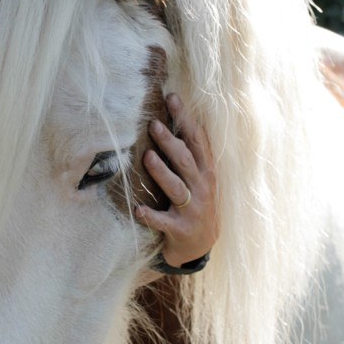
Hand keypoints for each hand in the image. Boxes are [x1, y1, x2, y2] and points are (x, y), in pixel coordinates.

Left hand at [134, 93, 218, 267]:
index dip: (185, 118)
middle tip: (153, 125)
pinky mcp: (180, 228)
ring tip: (147, 157)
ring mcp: (192, 209)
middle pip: (185, 160)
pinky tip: (138, 210)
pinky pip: (164, 221)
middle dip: (170, 142)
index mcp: (205, 171)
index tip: (172, 97)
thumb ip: (188, 152)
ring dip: (162, 172)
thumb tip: (172, 118)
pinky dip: (151, 216)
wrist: (201, 245)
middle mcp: (201, 187)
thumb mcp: (199, 177)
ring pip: (176, 187)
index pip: (196, 139)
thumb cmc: (195, 202)